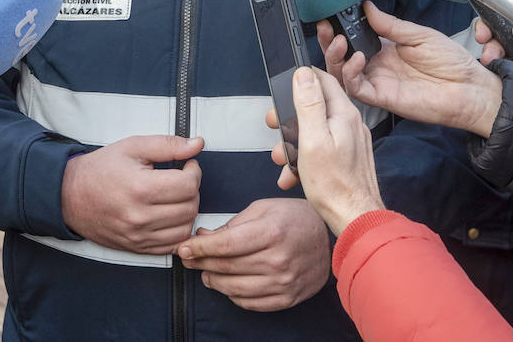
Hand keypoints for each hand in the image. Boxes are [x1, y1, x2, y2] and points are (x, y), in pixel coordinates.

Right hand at [60, 135, 202, 253]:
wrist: (69, 195)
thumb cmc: (100, 169)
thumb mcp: (133, 147)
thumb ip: (168, 145)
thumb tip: (197, 144)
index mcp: (140, 188)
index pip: (188, 185)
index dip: (194, 171)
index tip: (187, 165)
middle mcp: (140, 217)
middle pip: (190, 207)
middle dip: (193, 190)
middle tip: (182, 179)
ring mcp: (138, 236)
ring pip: (185, 229)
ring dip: (188, 211)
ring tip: (176, 197)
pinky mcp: (136, 248)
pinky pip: (172, 246)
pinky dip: (178, 231)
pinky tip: (170, 215)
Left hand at [177, 197, 330, 310]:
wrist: (329, 238)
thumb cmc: (296, 218)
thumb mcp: (263, 208)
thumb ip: (232, 224)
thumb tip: (203, 237)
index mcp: (270, 232)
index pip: (224, 245)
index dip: (198, 248)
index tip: (183, 248)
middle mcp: (277, 260)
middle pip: (226, 267)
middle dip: (201, 263)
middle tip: (189, 259)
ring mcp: (283, 282)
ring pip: (234, 289)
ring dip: (213, 281)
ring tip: (206, 272)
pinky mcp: (286, 298)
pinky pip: (250, 303)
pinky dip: (233, 295)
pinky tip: (228, 284)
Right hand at [271, 67, 382, 234]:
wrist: (356, 218)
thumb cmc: (334, 185)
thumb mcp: (312, 140)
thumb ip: (308, 104)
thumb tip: (303, 74)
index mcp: (343, 114)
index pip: (323, 79)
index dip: (300, 80)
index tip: (283, 89)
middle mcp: (350, 123)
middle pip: (316, 105)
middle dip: (290, 116)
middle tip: (275, 126)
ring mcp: (350, 141)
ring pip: (316, 129)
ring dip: (294, 141)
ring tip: (282, 158)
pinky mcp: (348, 157)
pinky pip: (322, 148)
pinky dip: (305, 157)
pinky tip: (294, 174)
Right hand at [319, 2, 502, 136]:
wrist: (469, 89)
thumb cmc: (451, 62)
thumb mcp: (419, 35)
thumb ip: (390, 25)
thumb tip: (366, 7)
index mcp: (386, 48)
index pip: (355, 37)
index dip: (341, 28)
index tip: (332, 14)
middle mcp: (378, 66)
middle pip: (342, 56)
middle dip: (329, 42)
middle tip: (325, 28)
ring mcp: (379, 82)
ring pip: (343, 73)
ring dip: (335, 57)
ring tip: (338, 41)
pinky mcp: (382, 98)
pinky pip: (357, 89)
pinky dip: (351, 74)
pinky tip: (357, 59)